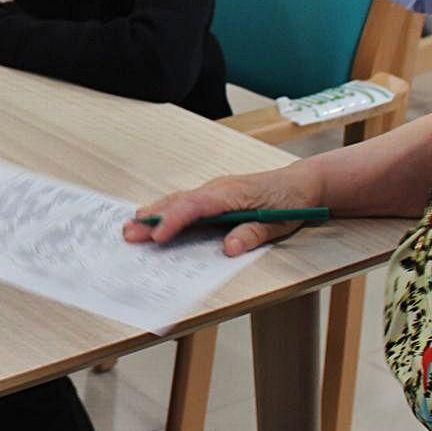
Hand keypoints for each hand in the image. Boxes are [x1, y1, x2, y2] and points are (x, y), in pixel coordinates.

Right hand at [122, 167, 320, 257]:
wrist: (302, 184)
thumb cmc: (291, 202)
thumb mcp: (278, 224)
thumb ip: (252, 234)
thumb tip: (229, 247)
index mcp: (232, 194)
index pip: (196, 206)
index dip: (174, 221)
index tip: (157, 236)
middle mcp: (218, 189)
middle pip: (179, 202)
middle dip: (153, 218)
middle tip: (129, 234)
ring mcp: (214, 190)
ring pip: (178, 200)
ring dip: (155, 213)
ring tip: (132, 227)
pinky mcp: (215, 196)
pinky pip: (185, 201)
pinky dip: (167, 210)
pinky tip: (154, 218)